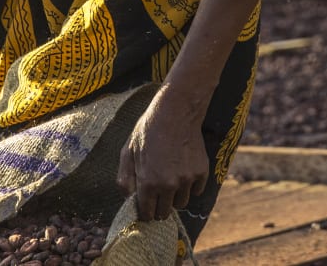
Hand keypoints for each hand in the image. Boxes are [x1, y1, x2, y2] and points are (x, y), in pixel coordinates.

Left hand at [118, 93, 209, 222]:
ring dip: (175, 196)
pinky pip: (196, 191)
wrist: (176, 112)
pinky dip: (190, 185)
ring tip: (171, 178)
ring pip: (181, 203)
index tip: (147, 207)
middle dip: (160, 207)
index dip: (146, 212)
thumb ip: (124, 178)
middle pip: (165, 213)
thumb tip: (128, 199)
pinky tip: (184, 169)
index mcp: (148, 182)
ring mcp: (187, 179)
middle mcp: (168, 185)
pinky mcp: (201, 172)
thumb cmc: (148, 130)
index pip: (147, 214)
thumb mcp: (128, 151)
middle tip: (158, 194)